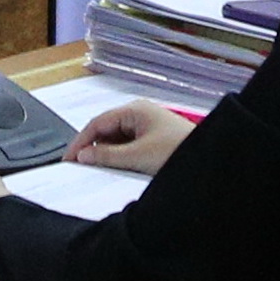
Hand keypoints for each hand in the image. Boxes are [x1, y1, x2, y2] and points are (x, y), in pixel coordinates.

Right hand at [69, 104, 194, 175]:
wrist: (211, 159)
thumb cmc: (180, 150)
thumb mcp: (138, 156)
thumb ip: (107, 156)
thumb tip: (84, 156)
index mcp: (135, 110)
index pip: (97, 123)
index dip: (80, 141)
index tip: (69, 159)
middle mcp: (140, 114)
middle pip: (106, 130)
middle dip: (92, 148)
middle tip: (78, 167)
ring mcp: (148, 127)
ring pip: (117, 139)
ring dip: (106, 154)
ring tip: (96, 170)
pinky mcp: (154, 140)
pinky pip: (129, 146)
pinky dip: (119, 157)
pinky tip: (116, 169)